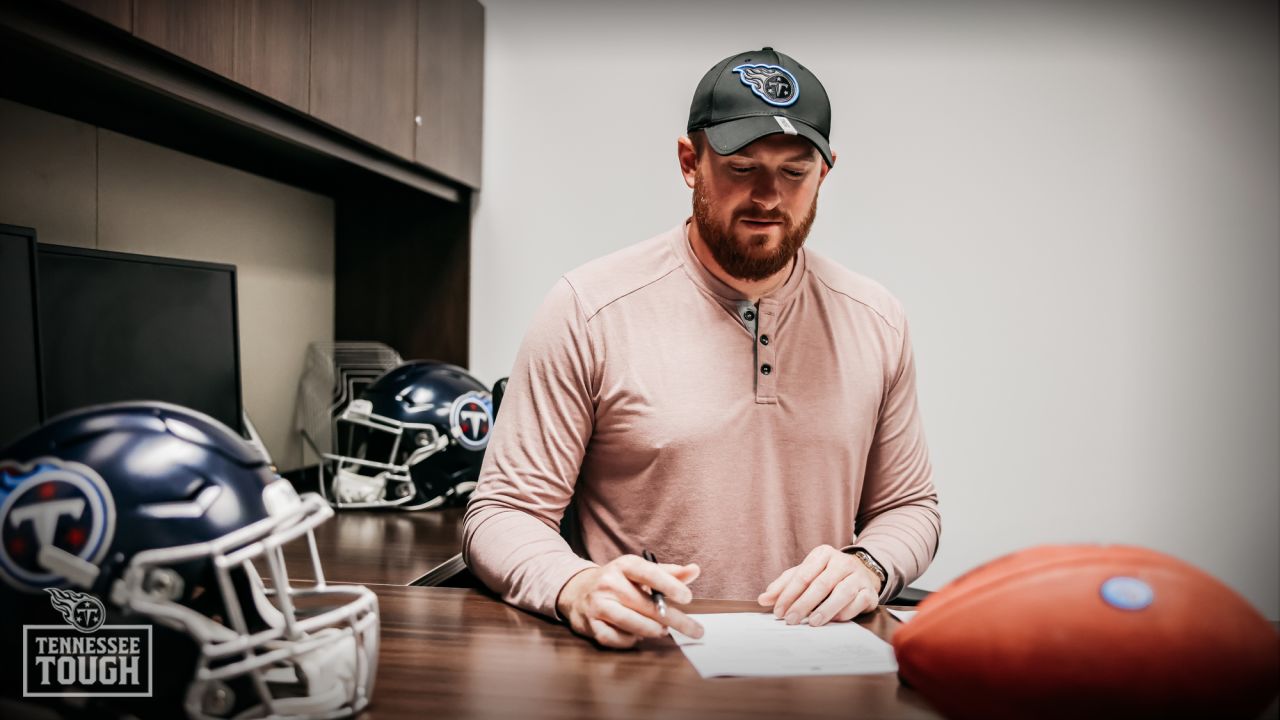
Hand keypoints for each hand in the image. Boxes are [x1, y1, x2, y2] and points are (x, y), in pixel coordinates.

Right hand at [555, 555, 703, 648]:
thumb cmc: (618, 582)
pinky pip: (614, 638)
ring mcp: (597, 603)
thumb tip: (695, 570)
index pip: (648, 573)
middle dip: (673, 619)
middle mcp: (608, 582)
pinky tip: (636, 636)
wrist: (578, 590)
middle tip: (695, 630)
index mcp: (624, 565)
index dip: (669, 585)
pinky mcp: (589, 623)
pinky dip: (629, 640)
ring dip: (651, 630)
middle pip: (645, 604)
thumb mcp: (640, 572)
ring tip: (662, 631)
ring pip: (630, 622)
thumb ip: (668, 573)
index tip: (688, 598)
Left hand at [757, 545, 881, 626]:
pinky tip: (833, 620)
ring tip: (812, 622)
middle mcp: (842, 562)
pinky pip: (857, 603)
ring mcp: (858, 577)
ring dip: (826, 609)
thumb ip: (784, 585)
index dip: (789, 594)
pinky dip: (845, 613)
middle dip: (804, 604)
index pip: (803, 575)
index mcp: (823, 554)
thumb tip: (763, 599)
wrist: (862, 573)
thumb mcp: (806, 574)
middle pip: (821, 584)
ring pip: (842, 593)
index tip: (778, 611)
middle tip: (790, 619)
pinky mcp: (870, 592)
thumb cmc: (827, 575)